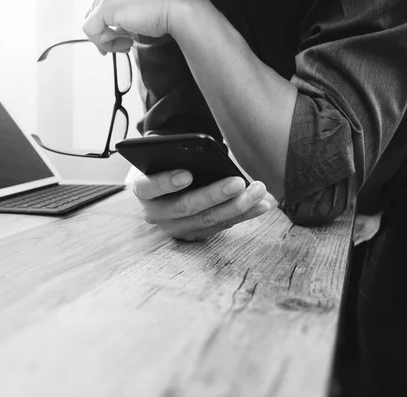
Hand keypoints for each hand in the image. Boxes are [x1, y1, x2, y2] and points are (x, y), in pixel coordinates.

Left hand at [83, 0, 180, 52]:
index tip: (116, 40)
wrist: (174, 9)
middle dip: (105, 36)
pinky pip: (91, 31)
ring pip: (91, 25)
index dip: (104, 27)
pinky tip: (125, 42)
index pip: (97, 9)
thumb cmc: (161, 10)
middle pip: (92, 16)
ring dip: (108, 41)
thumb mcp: (135, 17)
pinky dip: (105, 42)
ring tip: (126, 43)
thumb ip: (120, 21)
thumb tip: (112, 34)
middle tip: (122, 45)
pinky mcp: (106, 6)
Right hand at [131, 169, 271, 240]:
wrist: (163, 190)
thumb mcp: (164, 160)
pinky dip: (244, 215)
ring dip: (237, 206)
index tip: (188, 174)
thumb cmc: (167, 166)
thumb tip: (207, 151)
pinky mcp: (194, 235)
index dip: (166, 182)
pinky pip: (221, 226)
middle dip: (214, 194)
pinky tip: (263, 204)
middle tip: (238, 182)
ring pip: (207, 219)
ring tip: (258, 191)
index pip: (149, 187)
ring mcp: (174, 228)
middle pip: (185, 206)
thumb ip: (177, 156)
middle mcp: (155, 213)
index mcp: (143, 191)